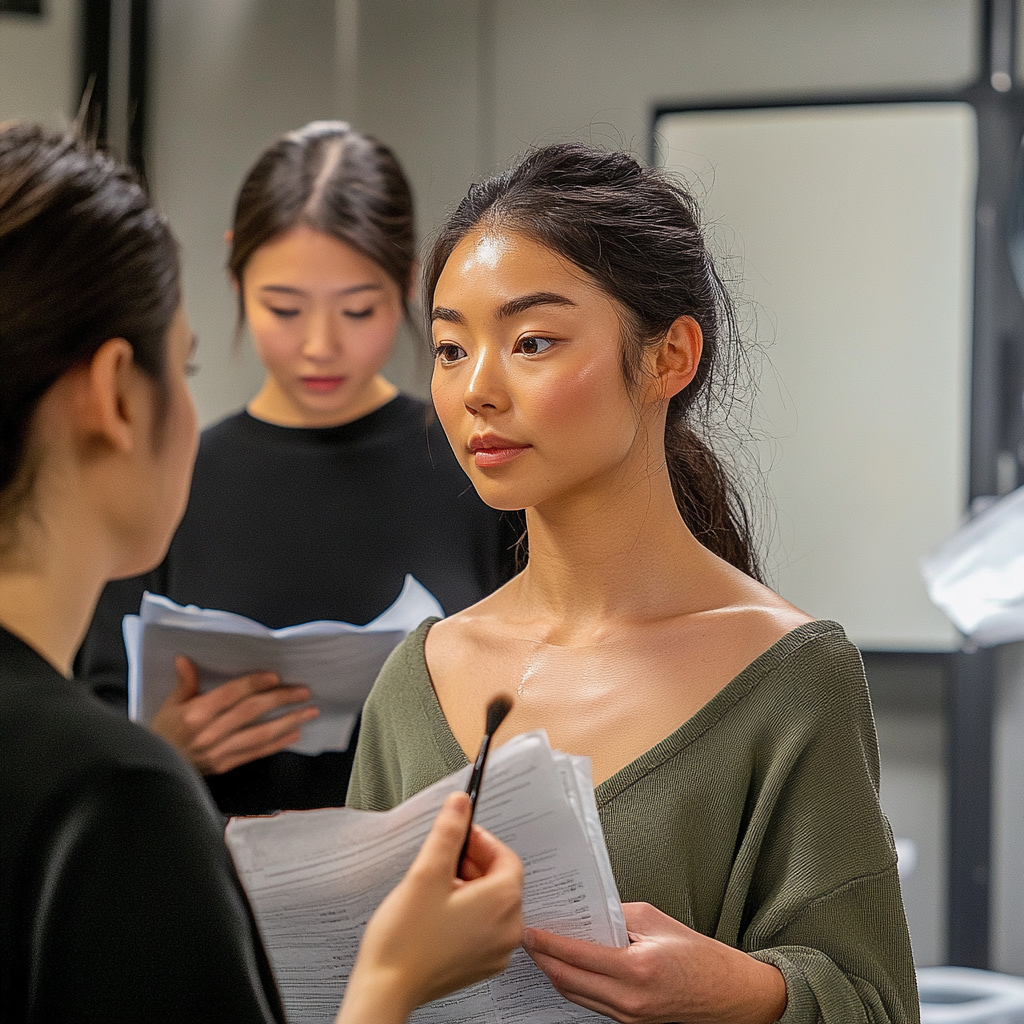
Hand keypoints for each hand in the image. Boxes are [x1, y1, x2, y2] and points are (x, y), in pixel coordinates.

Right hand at [150, 656, 317, 774]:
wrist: (153, 769)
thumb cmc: (162, 734)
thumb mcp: (169, 705)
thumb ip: (184, 682)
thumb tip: (185, 659)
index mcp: (194, 715)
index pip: (230, 695)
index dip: (253, 684)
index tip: (275, 676)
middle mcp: (209, 734)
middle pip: (250, 712)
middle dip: (279, 700)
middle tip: (302, 691)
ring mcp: (219, 752)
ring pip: (259, 735)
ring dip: (287, 722)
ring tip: (308, 712)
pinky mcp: (225, 766)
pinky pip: (256, 753)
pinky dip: (276, 744)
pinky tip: (293, 734)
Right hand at [337, 791, 523, 1023]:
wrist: (385, 989)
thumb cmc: (405, 940)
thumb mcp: (427, 872)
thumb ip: (448, 832)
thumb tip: (460, 805)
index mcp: (503, 904)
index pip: (505, 857)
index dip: (481, 840)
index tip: (459, 833)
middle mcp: (508, 930)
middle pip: (500, 879)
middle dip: (473, 862)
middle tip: (443, 857)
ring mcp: (495, 951)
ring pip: (491, 903)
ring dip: (468, 886)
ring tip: (435, 885)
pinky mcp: (480, 964)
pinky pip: (483, 926)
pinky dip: (466, 911)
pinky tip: (437, 910)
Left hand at [523, 902, 786, 1023]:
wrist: (730, 994)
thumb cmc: (700, 956)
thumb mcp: (655, 922)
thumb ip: (616, 916)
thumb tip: (585, 914)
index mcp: (636, 968)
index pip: (577, 956)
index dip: (547, 943)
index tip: (530, 931)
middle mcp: (630, 999)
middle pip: (568, 981)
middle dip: (543, 960)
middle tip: (528, 939)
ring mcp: (629, 1017)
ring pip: (576, 996)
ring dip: (555, 974)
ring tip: (542, 952)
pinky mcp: (631, 1023)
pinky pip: (592, 1005)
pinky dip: (575, 986)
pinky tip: (568, 969)